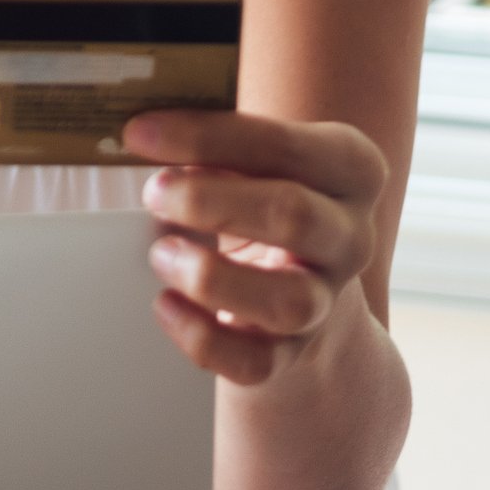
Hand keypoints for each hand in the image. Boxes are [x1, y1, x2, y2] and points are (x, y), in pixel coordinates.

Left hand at [121, 109, 387, 387]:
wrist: (302, 280)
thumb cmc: (260, 193)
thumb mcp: (253, 158)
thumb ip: (213, 141)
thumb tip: (140, 129)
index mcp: (349, 168)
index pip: (287, 147)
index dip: (209, 137)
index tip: (140, 133)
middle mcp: (350, 236)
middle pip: (293, 216)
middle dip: (210, 201)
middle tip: (153, 192)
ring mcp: (326, 300)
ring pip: (288, 302)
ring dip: (212, 276)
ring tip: (160, 253)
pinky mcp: (293, 352)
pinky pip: (256, 361)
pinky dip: (203, 338)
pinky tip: (166, 306)